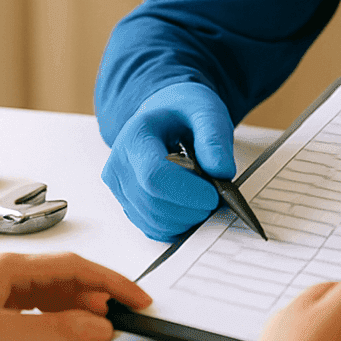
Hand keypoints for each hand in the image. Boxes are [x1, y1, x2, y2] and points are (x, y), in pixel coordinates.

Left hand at [0, 252, 149, 340]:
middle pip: (67, 277)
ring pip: (52, 293)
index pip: (77, 267)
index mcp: (10, 266)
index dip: (112, 283)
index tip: (136, 299)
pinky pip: (35, 307)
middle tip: (125, 316)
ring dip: (79, 308)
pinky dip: (57, 318)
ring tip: (99, 327)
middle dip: (100, 296)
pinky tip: (64, 331)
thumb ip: (57, 330)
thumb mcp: (4, 337)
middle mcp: (6, 272)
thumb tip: (98, 326)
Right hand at [101, 81, 236, 239]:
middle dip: (191, 208)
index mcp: (135, 137)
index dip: (186, 192)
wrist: (164, 117)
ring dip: (187, 219)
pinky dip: (178, 225)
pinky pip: (153, 229)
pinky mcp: (128, 206)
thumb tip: (221, 171)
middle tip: (216, 196)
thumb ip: (214, 138)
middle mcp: (118, 166)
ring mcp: (119, 189)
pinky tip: (191, 206)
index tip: (214, 194)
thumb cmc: (182, 113)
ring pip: (153, 221)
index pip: (154, 176)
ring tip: (203, 196)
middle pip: (153, 204)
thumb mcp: (205, 111)